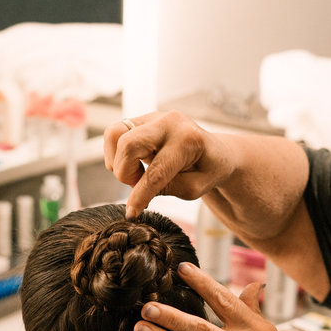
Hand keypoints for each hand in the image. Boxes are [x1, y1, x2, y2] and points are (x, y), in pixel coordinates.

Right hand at [103, 111, 236, 217]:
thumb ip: (166, 189)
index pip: (155, 171)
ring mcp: (154, 117)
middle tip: (138, 185)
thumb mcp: (194, 188)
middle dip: (125, 173)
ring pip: (115, 134)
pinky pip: (115, 133)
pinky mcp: (143, 119)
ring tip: (136, 173)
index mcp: (188, 140)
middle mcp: (170, 122)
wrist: (215, 152)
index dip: (140, 196)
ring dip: (117, 161)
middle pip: (128, 144)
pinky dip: (117, 153)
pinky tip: (133, 163)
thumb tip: (136, 197)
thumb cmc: (208, 170)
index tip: (132, 213)